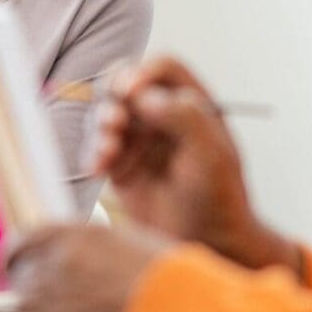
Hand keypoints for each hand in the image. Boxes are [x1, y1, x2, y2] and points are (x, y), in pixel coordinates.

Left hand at [8, 222, 176, 311]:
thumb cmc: (162, 278)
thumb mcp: (120, 241)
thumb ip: (83, 245)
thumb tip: (64, 255)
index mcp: (71, 234)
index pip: (22, 241)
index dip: (13, 254)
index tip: (9, 262)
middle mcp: (53, 261)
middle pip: (20, 273)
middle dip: (32, 283)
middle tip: (56, 296)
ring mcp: (47, 297)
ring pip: (22, 303)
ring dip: (39, 308)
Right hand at [93, 56, 294, 271]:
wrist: (207, 243)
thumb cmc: (219, 197)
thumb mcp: (211, 154)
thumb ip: (185, 117)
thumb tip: (145, 95)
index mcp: (192, 104)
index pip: (163, 69)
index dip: (142, 71)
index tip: (129, 90)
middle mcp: (162, 117)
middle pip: (126, 84)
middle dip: (113, 95)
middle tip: (114, 118)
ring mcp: (139, 141)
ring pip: (107, 114)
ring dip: (102, 124)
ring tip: (110, 147)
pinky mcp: (120, 166)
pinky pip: (96, 148)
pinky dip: (93, 152)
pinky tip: (98, 167)